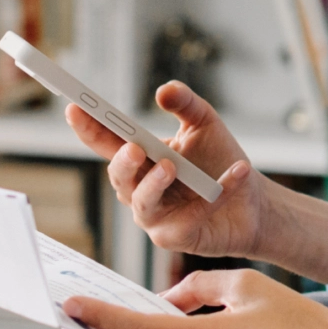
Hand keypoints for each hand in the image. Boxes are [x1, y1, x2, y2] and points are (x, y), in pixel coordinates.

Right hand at [64, 81, 268, 258]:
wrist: (252, 201)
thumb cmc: (220, 161)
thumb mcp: (204, 123)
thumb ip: (185, 103)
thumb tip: (164, 91)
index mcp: (140, 158)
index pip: (105, 142)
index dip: (87, 127)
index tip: (74, 108)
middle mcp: (139, 189)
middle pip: (119, 177)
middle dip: (122, 162)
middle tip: (134, 148)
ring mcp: (154, 216)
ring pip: (141, 203)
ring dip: (154, 184)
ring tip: (171, 167)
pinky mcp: (177, 237)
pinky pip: (188, 218)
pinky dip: (215, 195)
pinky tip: (239, 172)